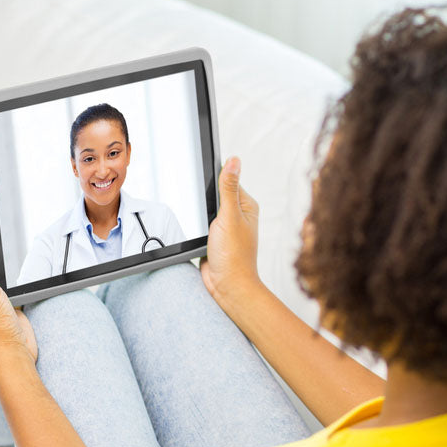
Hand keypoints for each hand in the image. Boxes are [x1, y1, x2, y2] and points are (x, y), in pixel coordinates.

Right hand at [200, 157, 262, 308]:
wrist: (227, 285)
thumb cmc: (234, 255)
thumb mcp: (229, 216)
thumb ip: (228, 188)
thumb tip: (234, 160)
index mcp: (247, 206)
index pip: (230, 180)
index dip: (216, 177)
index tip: (204, 173)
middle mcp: (239, 215)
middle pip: (217, 194)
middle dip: (206, 197)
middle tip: (203, 205)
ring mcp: (227, 226)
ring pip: (209, 209)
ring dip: (202, 212)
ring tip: (203, 222)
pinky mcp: (216, 238)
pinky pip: (205, 223)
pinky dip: (199, 224)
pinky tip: (199, 230)